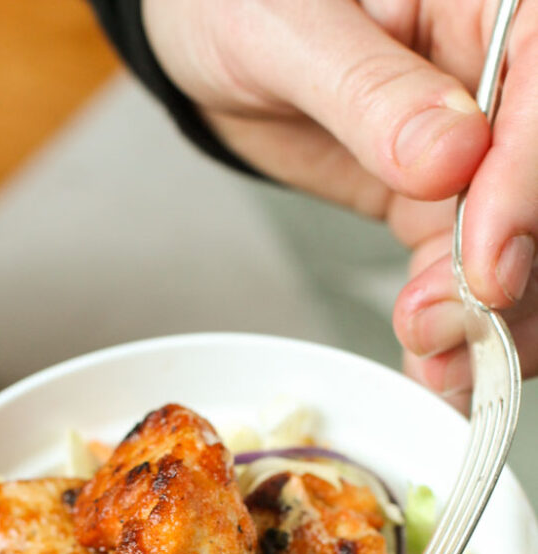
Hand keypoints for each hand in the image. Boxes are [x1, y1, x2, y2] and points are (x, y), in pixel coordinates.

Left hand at [142, 0, 537, 404]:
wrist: (203, 43)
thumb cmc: (235, 0)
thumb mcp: (287, 28)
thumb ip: (369, 91)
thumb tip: (448, 158)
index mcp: (483, 3)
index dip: (531, 186)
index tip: (490, 263)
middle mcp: (494, 79)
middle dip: (511, 276)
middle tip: (447, 330)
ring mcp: (474, 149)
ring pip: (521, 247)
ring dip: (489, 321)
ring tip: (435, 363)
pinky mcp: (441, 203)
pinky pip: (468, 274)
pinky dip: (458, 328)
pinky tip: (435, 363)